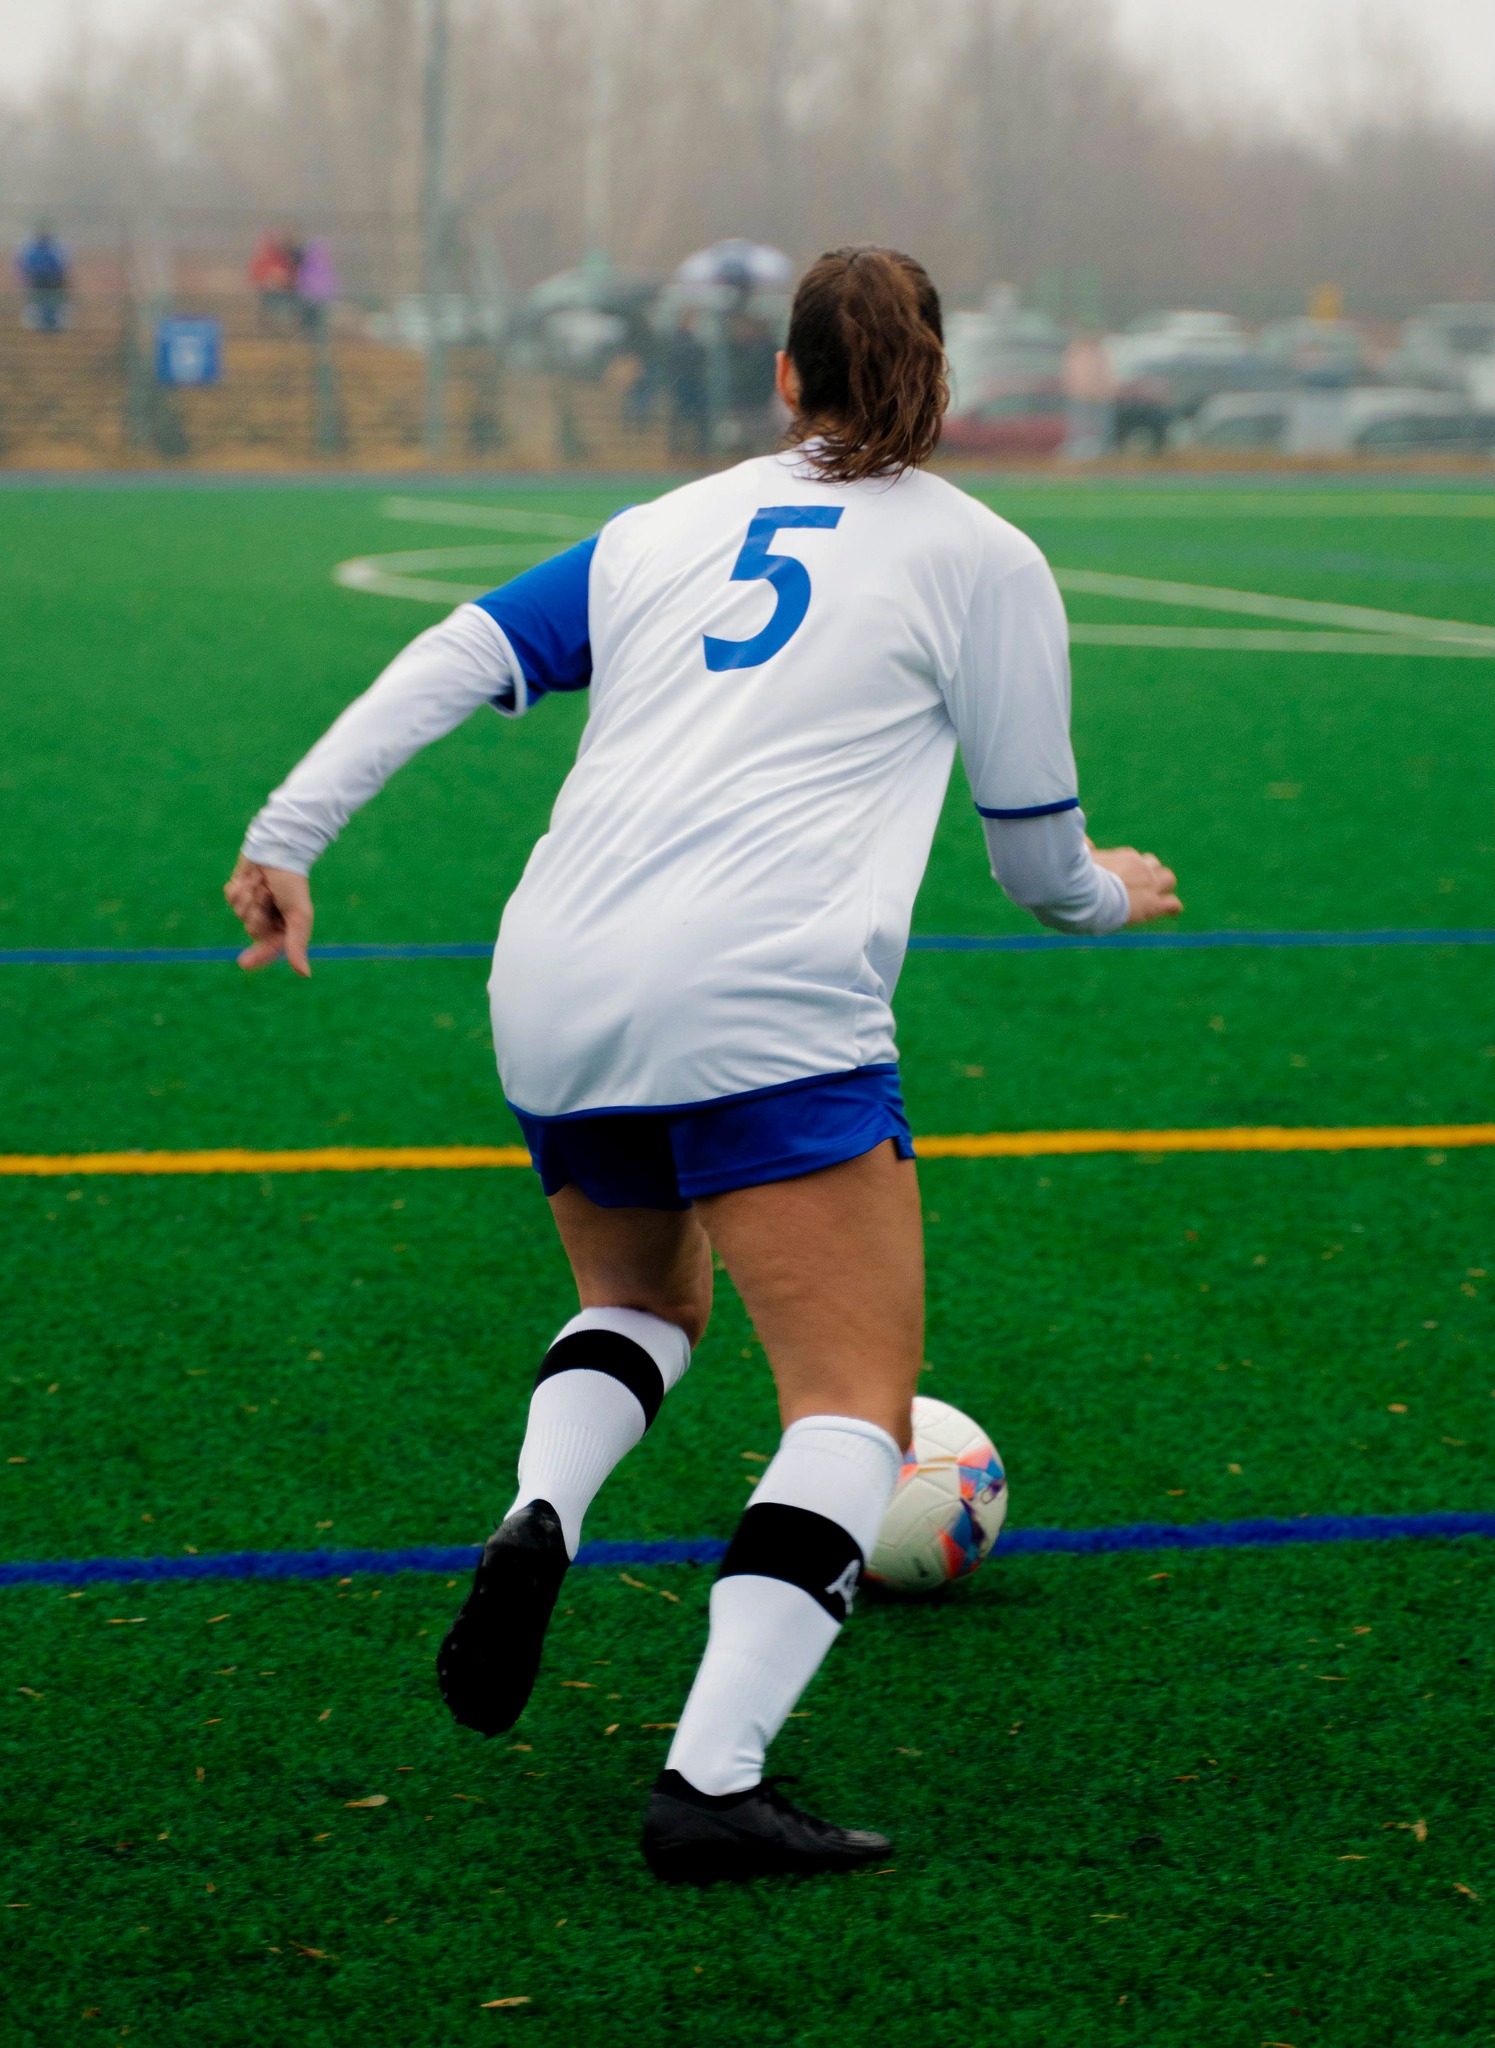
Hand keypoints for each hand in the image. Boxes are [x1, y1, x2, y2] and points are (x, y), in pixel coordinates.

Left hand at [223, 856, 313, 974]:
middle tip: (268, 892)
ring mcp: (251, 905)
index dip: (257, 957)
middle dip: (257, 909)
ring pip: (239, 912)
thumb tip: (305, 974)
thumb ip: (297, 944)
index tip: (243, 963)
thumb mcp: (299, 915)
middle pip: (251, 928)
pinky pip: (231, 897)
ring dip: (249, 894)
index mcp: (284, 927)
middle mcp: (267, 919)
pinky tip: (250, 876)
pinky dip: (239, 886)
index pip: (269, 949)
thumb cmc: (292, 882)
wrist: (277, 849)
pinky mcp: (239, 891)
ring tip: (261, 881)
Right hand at [1089, 844, 1181, 925]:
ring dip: (1163, 887)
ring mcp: (1150, 885)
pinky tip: (1174, 912)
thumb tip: (1088, 841)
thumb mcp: (1082, 856)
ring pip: (1168, 880)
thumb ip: (1086, 847)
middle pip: (1154, 865)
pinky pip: (1172, 904)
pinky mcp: (1153, 904)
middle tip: (1142, 886)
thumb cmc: (1079, 876)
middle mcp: (1142, 867)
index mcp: (1127, 858)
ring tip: (1158, 898)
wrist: (1088, 894)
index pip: (1136, 860)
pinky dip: (1174, 908)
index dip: (1131, 870)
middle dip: (1151, 873)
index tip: (1122, 878)